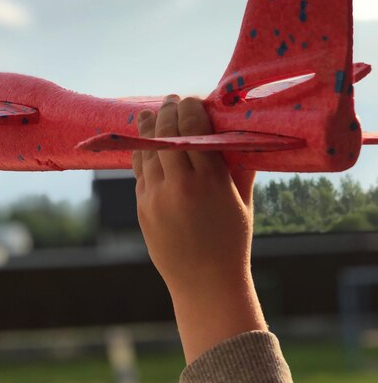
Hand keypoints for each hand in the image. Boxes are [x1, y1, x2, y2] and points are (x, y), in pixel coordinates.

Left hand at [132, 95, 266, 362]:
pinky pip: (139, 170)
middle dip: (169, 111)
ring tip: (150, 112)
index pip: (195, 129)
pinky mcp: (142, 207)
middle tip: (171, 98)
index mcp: (210, 181)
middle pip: (168, 134)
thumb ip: (239, 167)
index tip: (192, 98)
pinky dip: (141, 151)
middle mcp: (179, 185)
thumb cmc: (232, 242)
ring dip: (149, 127)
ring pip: (148, 149)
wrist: (205, 284)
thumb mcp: (243, 202)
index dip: (191, 108)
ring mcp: (155, 196)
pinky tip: (143, 141)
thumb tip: (236, 135)